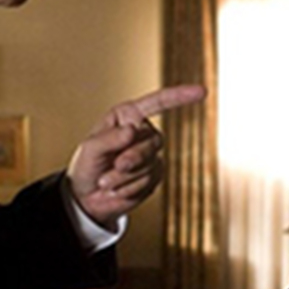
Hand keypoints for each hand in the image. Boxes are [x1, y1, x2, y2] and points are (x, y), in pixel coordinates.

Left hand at [66, 84, 205, 228]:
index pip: (157, 103)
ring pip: (149, 164)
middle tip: (114, 166)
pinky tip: (117, 189)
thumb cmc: (86, 165)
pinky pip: (149, 181)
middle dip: (132, 158)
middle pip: (152, 142)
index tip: (202, 91)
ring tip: (106, 182)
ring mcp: (151, 154)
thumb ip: (108, 139)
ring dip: (124, 177)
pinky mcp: (155, 175)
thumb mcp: (89, 149)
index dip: (180, 96)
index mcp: (128, 116)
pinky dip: (129, 188)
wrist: (87, 197)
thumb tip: (133, 129)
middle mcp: (143, 132)